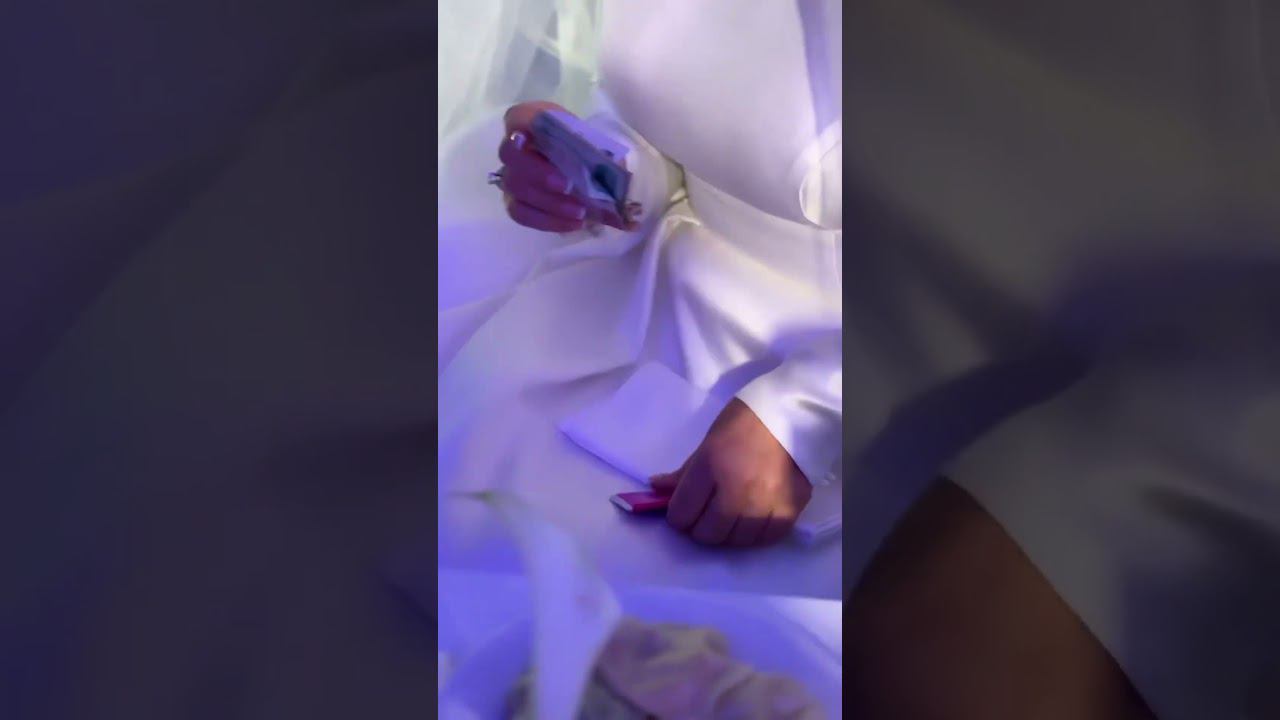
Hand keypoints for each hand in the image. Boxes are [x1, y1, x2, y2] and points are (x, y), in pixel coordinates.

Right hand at [499, 101, 630, 232]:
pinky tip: (573, 224)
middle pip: (511, 157)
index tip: (537, 138)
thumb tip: (616, 168)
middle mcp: (513, 146)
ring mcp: (510, 176)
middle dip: (539, 173)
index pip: (517, 118)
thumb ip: (592, 146)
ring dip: (550, 203)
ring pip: (516, 189)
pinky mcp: (514, 202)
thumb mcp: (589, 139)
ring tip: (580, 213)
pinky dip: (548, 221)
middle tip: (567, 186)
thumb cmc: (583, 146)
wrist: (581, 167)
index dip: (525, 127)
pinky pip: (521, 214)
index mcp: (529, 120)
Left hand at [651, 398, 812, 546]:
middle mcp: (736, 491)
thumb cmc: (746, 421)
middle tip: (706, 513)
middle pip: (707, 534)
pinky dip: (753, 534)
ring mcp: (764, 505)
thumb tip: (657, 489)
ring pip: (735, 541)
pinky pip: (763, 539)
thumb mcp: (709, 441)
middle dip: (700, 527)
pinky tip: (752, 518)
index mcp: (710, 467)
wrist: (795, 414)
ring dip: (727, 533)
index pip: (681, 513)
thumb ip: (686, 472)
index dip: (678, 514)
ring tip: (731, 515)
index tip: (683, 508)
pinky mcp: (788, 512)